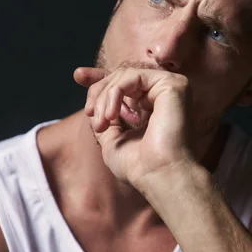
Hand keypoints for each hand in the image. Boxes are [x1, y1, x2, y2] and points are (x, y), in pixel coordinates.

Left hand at [73, 66, 196, 189]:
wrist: (158, 176)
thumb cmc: (138, 167)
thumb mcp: (112, 139)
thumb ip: (105, 118)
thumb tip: (93, 104)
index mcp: (154, 106)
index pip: (125, 83)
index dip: (101, 77)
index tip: (78, 75)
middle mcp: (164, 95)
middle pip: (121, 77)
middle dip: (98, 92)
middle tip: (90, 113)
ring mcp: (171, 88)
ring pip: (124, 76)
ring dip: (104, 97)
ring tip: (102, 122)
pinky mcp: (173, 85)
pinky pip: (134, 76)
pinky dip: (116, 92)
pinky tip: (112, 115)